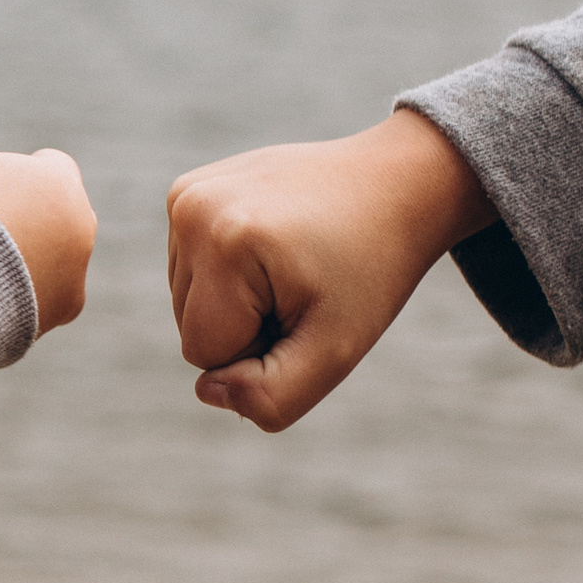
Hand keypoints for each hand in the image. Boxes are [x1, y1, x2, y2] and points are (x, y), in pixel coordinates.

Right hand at [0, 122, 95, 331]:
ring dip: (30, 258)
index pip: (52, 166)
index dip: (21, 171)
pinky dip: (23, 295)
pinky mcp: (64, 310)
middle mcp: (81, 225)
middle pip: (61, 212)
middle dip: (33, 215)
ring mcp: (77, 271)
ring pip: (58, 257)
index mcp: (59, 181)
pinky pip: (47, 296)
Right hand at [166, 114, 491, 430]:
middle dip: (246, 324)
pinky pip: (188, 268)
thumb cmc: (370, 271)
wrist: (396, 185)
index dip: (260, 350)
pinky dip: (228, 273)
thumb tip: (207, 391)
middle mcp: (191, 207)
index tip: (310, 307)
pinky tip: (270, 245)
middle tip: (305, 286)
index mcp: (224, 241)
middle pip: (189, 325)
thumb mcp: (337, 351)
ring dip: (238, 300)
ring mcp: (186, 194)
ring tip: (291, 263)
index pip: (203, 351)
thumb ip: (272, 398)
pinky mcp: (188, 191)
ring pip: (187, 299)